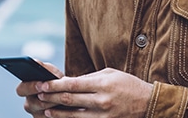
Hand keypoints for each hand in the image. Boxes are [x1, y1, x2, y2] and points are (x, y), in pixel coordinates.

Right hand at [16, 61, 64, 117]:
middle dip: (44, 97)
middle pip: (31, 104)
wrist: (70, 96)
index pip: (21, 90)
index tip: (41, 84)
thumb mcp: (53, 74)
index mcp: (26, 89)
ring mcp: (36, 114)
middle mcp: (28, 103)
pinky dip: (58, 113)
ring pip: (43, 112)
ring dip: (53, 104)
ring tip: (63, 99)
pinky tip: (65, 107)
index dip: (30, 87)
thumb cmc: (58, 82)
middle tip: (54, 93)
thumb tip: (35, 61)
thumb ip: (44, 68)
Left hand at [36, 67, 153, 117]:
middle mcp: (102, 100)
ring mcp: (104, 115)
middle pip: (71, 100)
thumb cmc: (127, 84)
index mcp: (102, 84)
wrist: (148, 103)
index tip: (43, 84)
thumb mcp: (109, 74)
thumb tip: (68, 82)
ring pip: (74, 115)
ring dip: (58, 113)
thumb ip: (89, 78)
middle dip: (52, 97)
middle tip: (39, 94)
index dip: (55, 85)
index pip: (73, 84)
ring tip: (46, 109)